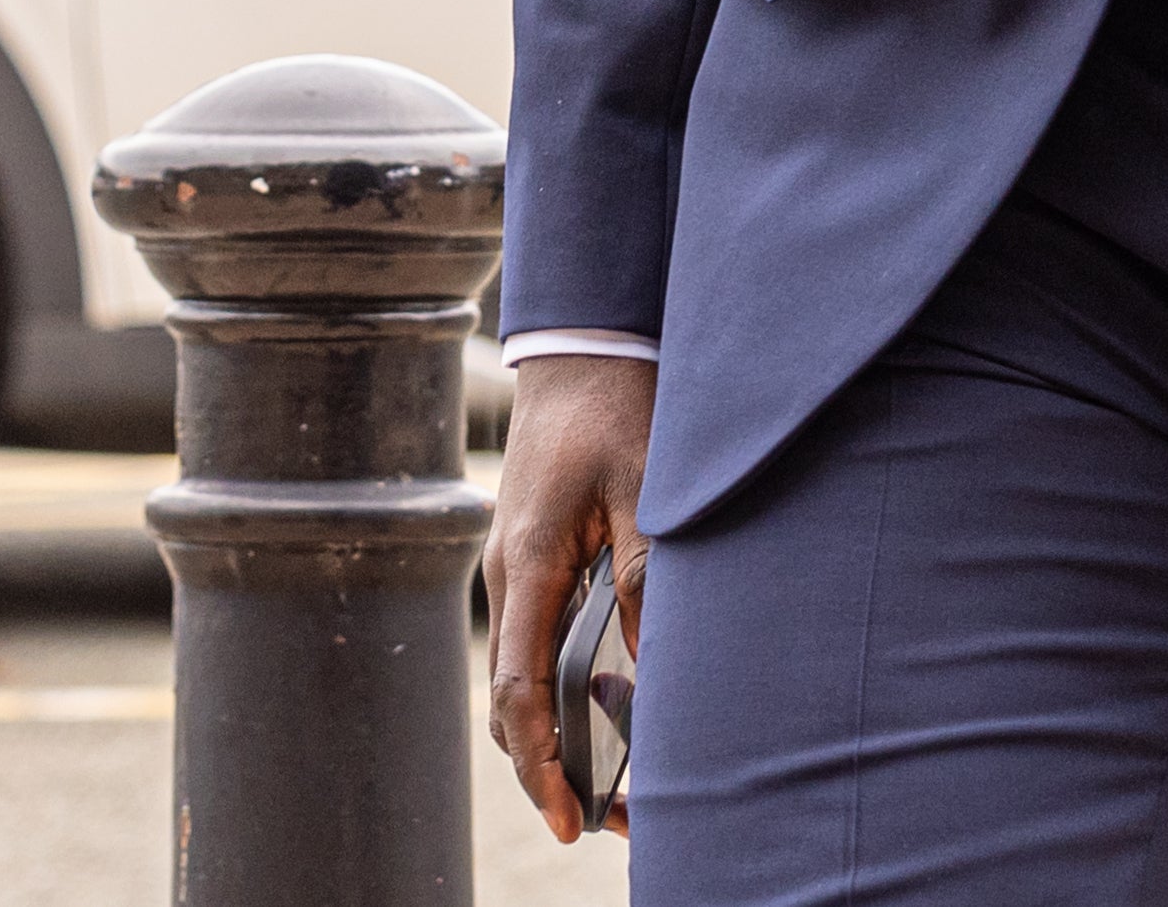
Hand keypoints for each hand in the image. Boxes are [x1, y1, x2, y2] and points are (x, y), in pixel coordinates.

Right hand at [485, 352, 654, 841]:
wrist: (583, 346)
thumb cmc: (618, 406)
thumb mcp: (648, 484)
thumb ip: (651, 573)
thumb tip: (656, 666)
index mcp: (529, 565)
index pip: (520, 692)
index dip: (541, 764)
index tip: (568, 819)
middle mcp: (511, 577)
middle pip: (511, 701)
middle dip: (547, 768)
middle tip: (601, 821)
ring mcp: (517, 569)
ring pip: (521, 677)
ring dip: (554, 732)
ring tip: (610, 782)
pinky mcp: (534, 558)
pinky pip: (536, 642)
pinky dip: (559, 689)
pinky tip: (608, 705)